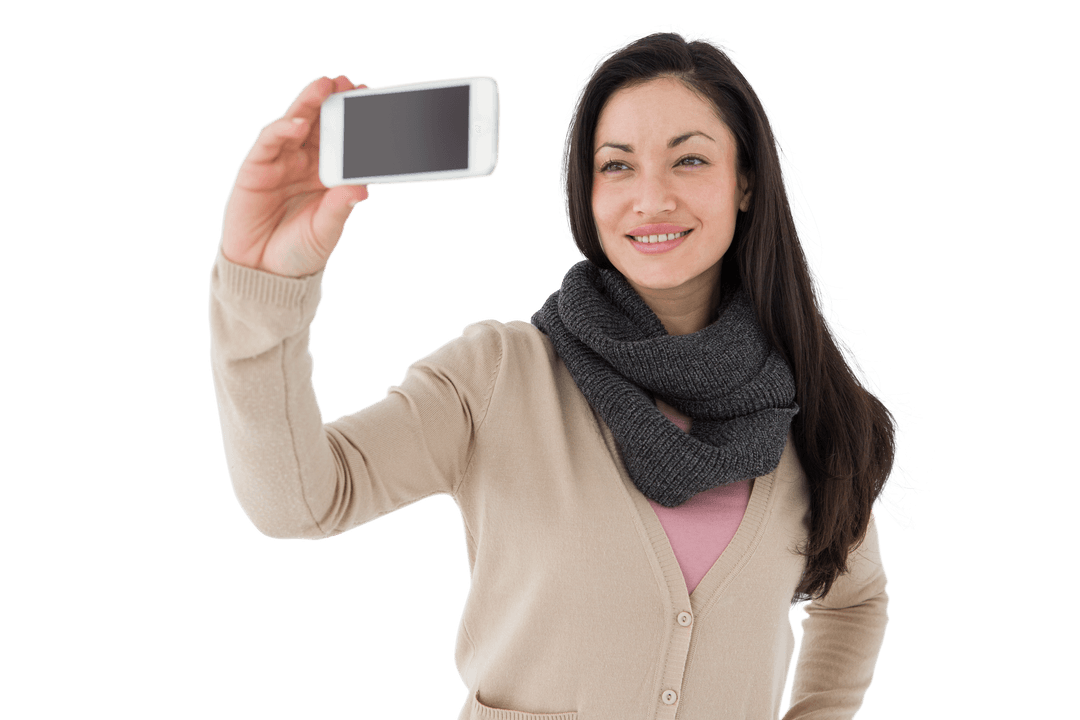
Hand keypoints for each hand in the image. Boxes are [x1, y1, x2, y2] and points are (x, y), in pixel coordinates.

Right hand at [219, 75, 370, 277]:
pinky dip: (282, 129)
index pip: (342, 140)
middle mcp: (304, 163)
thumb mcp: (326, 230)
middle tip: (347, 82)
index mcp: (327, 175)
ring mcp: (279, 162)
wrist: (264, 274)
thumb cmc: (299, 251)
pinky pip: (269, 142)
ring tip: (324, 87)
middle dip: (332, 102)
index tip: (369, 99)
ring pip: (295, 124)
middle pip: (319, 125)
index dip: (353, 120)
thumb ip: (340, 207)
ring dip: (308, 104)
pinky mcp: (255, 167)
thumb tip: (362, 188)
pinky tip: (298, 123)